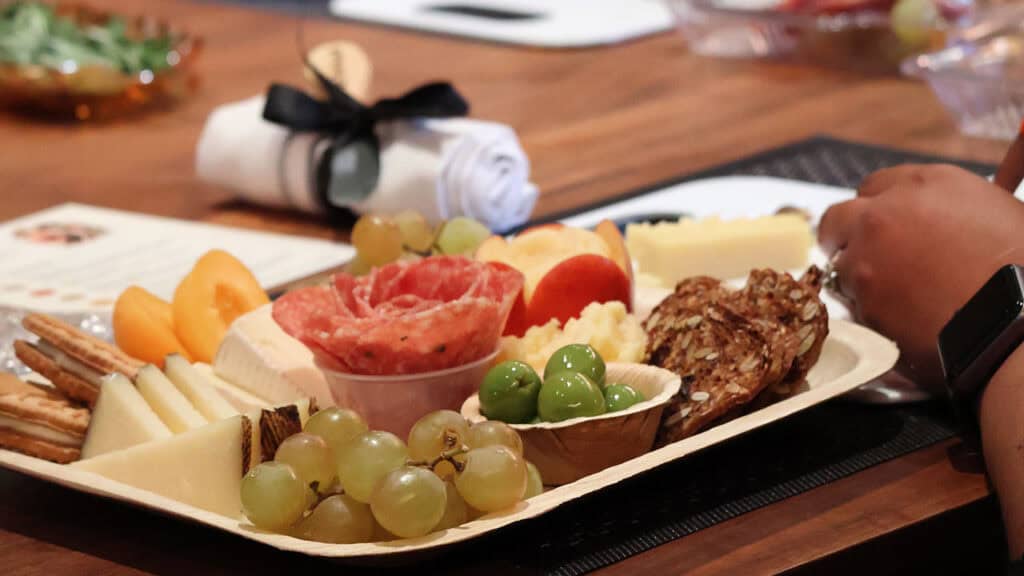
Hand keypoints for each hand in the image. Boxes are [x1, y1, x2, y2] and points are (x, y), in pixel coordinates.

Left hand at [818, 164, 1023, 386]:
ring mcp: (867, 260)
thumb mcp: (993, 211)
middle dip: (844, 235)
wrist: (1016, 322)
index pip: (873, 186)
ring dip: (857, 276)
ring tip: (894, 295)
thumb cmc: (1021, 267)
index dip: (876, 208)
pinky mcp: (862, 302)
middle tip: (861, 255)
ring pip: (840, 264)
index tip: (881, 225)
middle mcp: (884, 215)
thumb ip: (947, 206)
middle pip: (837, 218)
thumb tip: (933, 219)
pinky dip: (868, 311)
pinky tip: (900, 319)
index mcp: (923, 184)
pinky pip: (852, 305)